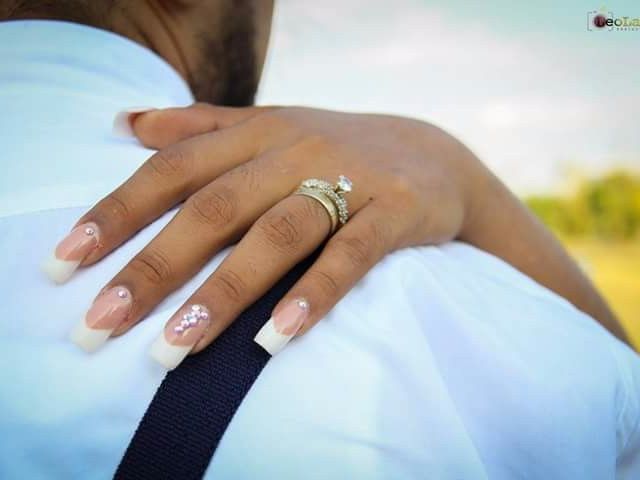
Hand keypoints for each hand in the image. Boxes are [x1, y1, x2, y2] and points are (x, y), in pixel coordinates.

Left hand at [45, 103, 488, 367]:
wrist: (432, 155)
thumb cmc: (335, 147)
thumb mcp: (267, 126)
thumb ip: (199, 125)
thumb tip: (125, 123)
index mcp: (257, 132)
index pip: (173, 169)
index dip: (117, 213)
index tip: (66, 263)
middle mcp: (295, 150)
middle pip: (213, 208)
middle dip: (154, 268)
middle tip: (102, 323)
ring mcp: (347, 180)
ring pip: (276, 234)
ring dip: (225, 291)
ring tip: (176, 345)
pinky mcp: (393, 212)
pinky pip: (350, 256)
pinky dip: (313, 295)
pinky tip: (276, 339)